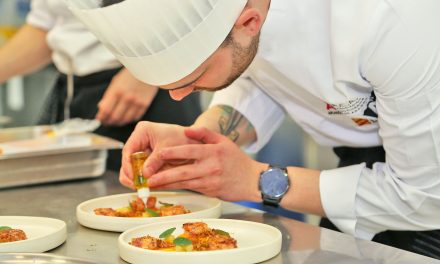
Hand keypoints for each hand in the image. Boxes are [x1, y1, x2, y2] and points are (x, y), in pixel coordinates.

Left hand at [96, 68, 157, 125]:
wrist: (147, 69)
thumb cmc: (130, 75)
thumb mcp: (115, 82)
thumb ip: (108, 96)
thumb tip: (101, 108)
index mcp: (117, 91)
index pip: (106, 110)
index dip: (101, 117)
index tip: (100, 119)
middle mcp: (126, 98)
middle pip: (115, 117)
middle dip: (109, 121)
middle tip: (107, 122)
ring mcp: (137, 102)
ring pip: (125, 119)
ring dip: (119, 122)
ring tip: (116, 121)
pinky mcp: (145, 104)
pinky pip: (135, 117)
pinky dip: (129, 119)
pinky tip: (126, 117)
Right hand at [119, 121, 201, 188]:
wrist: (195, 141)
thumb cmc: (183, 138)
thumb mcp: (169, 148)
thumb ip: (156, 160)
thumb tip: (144, 174)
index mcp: (142, 131)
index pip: (129, 149)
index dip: (128, 164)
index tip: (133, 177)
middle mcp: (139, 141)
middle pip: (127, 160)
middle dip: (130, 175)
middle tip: (136, 186)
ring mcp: (142, 151)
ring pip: (131, 168)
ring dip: (134, 179)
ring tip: (141, 189)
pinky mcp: (146, 161)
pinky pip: (140, 172)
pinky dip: (142, 180)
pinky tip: (146, 187)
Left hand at [146, 127, 265, 201]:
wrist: (252, 181)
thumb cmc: (237, 160)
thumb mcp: (224, 141)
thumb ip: (205, 134)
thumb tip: (187, 130)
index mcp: (213, 152)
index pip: (190, 151)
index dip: (173, 152)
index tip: (158, 153)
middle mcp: (210, 167)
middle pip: (183, 171)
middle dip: (164, 175)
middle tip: (149, 176)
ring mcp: (209, 181)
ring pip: (184, 183)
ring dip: (167, 184)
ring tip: (152, 184)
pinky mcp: (209, 191)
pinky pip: (190, 189)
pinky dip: (177, 188)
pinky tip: (166, 188)